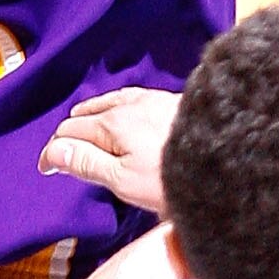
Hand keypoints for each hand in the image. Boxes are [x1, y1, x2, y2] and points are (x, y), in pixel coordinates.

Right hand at [38, 86, 181, 213]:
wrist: (231, 161)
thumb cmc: (174, 179)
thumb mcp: (122, 180)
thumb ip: (86, 163)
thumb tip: (52, 151)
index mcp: (112, 124)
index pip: (69, 132)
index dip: (54, 151)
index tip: (47, 167)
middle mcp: (130, 105)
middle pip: (88, 114)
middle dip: (71, 130)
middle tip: (64, 149)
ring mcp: (154, 101)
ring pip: (112, 102)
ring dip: (94, 114)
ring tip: (85, 121)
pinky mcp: (175, 103)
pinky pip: (136, 98)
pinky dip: (119, 105)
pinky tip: (127, 111)